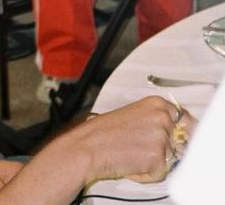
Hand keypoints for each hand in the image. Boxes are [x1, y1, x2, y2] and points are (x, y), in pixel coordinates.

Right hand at [75, 96, 194, 183]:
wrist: (88, 146)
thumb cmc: (104, 131)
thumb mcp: (135, 115)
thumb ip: (158, 120)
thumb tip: (179, 132)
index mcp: (157, 104)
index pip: (187, 120)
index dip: (184, 133)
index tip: (179, 139)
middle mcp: (163, 118)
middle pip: (181, 142)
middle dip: (167, 149)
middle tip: (142, 147)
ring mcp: (161, 137)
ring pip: (171, 159)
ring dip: (155, 162)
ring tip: (132, 153)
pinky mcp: (157, 157)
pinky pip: (161, 172)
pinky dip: (147, 173)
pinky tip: (131, 163)